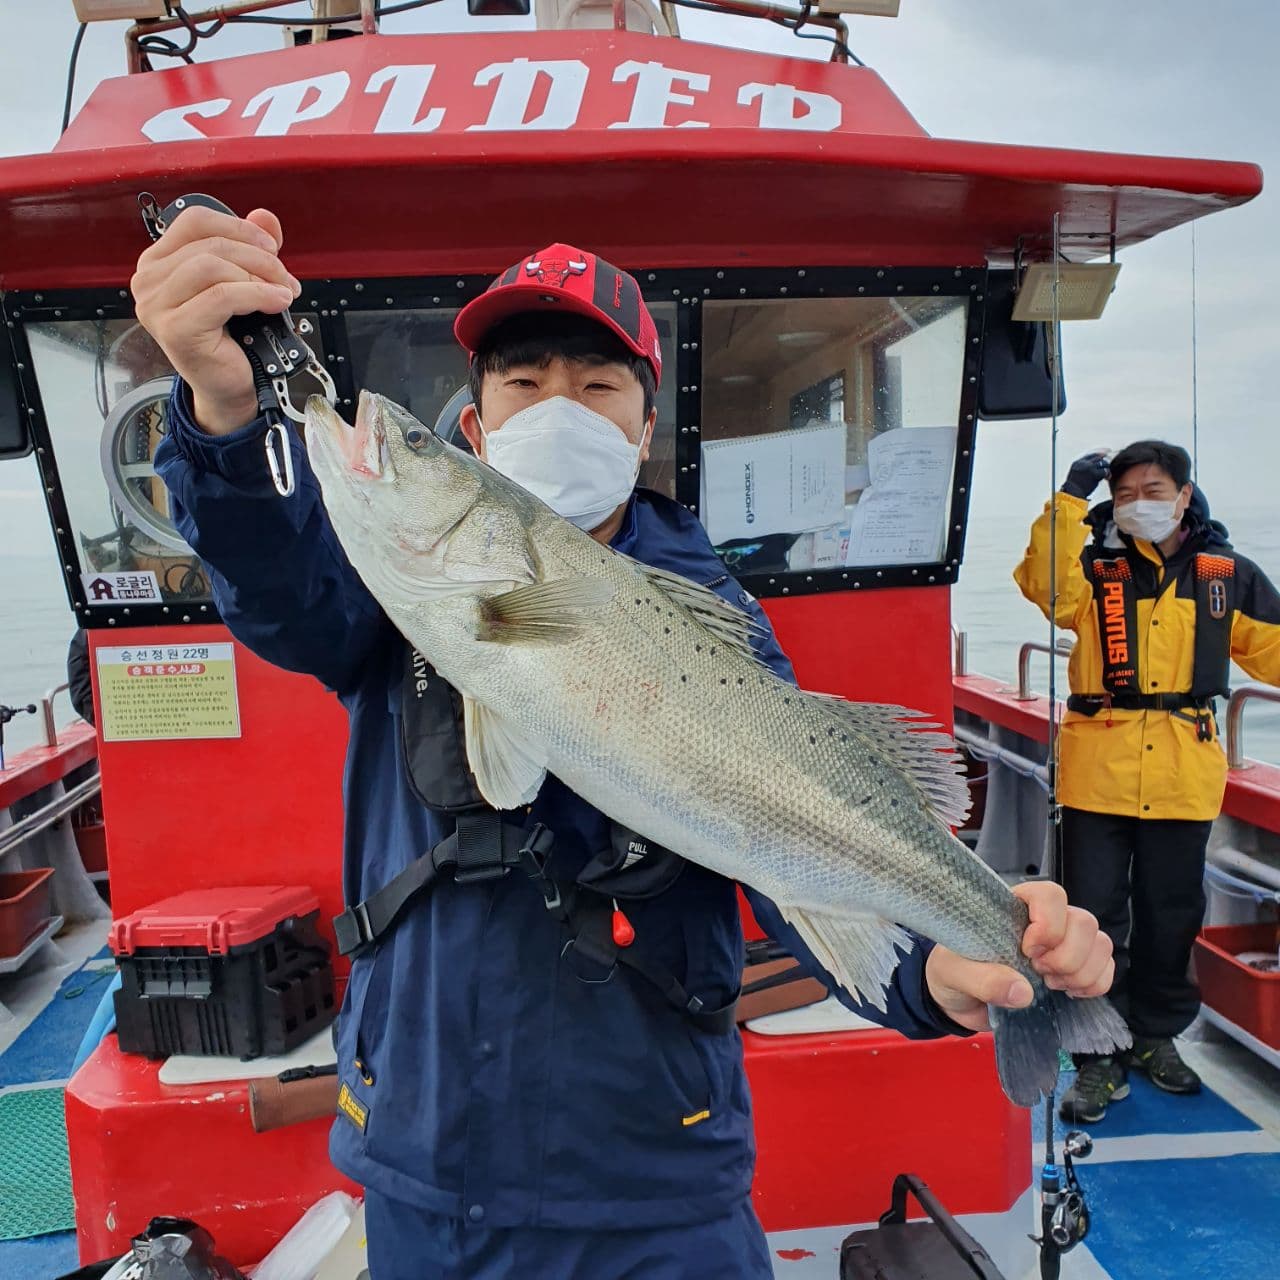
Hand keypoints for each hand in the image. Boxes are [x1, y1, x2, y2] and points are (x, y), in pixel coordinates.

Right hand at [131, 205, 299, 434]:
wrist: (229, 385)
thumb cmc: (233, 337)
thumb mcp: (244, 282)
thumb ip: (250, 247)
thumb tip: (265, 217)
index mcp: (159, 261)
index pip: (196, 221)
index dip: (239, 227)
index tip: (271, 246)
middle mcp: (149, 280)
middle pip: (209, 244)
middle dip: (258, 257)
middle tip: (285, 279)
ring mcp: (157, 306)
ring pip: (212, 266)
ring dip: (258, 276)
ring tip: (282, 294)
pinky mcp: (175, 329)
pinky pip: (222, 296)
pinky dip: (257, 295)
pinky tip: (277, 303)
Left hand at [924, 881, 1114, 1032]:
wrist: (957, 1003)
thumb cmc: (951, 974)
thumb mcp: (953, 974)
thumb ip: (982, 979)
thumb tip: (1023, 991)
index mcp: (1012, 909)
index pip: (1049, 894)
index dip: (1049, 923)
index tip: (1028, 951)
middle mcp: (1043, 921)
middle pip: (1083, 921)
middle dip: (1067, 955)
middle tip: (1039, 973)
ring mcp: (1062, 945)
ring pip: (1100, 942)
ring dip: (1082, 970)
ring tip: (1052, 985)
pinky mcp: (1073, 970)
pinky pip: (1105, 968)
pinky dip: (1096, 983)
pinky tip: (1070, 993)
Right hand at [1061, 452, 1109, 499]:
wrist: (1072, 494)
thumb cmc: (1074, 489)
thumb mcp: (1076, 476)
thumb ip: (1083, 470)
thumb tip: (1095, 468)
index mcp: (1077, 463)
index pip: (1091, 455)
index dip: (1099, 455)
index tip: (1105, 454)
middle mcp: (1083, 463)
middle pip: (1098, 457)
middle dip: (1105, 460)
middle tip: (1109, 464)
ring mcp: (1089, 467)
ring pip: (1103, 463)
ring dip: (1106, 468)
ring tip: (1107, 474)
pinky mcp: (1094, 473)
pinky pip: (1105, 470)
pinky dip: (1107, 474)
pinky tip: (1107, 477)